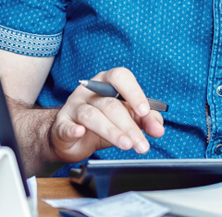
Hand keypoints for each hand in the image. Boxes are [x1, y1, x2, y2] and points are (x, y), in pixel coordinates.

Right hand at [48, 67, 165, 162]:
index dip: (134, 92)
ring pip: (93, 116)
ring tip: (127, 145)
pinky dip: (73, 130)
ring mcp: (74, 106)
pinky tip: (80, 133)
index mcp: (107, 82)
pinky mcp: (62, 124)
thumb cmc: (104, 122)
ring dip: (112, 132)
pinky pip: (67, 126)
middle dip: (129, 126)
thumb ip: (146, 120)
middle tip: (141, 144)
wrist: (74, 138)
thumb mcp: (128, 118)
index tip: (144, 111)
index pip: (120, 77)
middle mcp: (89, 90)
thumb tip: (158, 129)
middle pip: (110, 104)